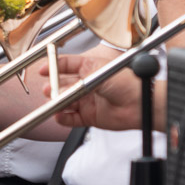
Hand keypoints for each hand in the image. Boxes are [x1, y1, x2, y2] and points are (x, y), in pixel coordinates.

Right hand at [36, 49, 151, 131]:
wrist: (141, 104)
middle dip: (54, 88)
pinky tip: (59, 116)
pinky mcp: (90, 117)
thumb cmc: (127, 83)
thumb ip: (78, 81)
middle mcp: (87, 85)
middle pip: (64, 86)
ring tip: (53, 104)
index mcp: (89, 68)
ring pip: (66, 102)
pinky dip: (64, 118)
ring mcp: (88, 101)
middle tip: (48, 90)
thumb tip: (62, 87)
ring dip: (57, 103)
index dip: (54, 67)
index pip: (67, 65)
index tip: (43, 70)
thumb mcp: (99, 73)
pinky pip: (72, 119)